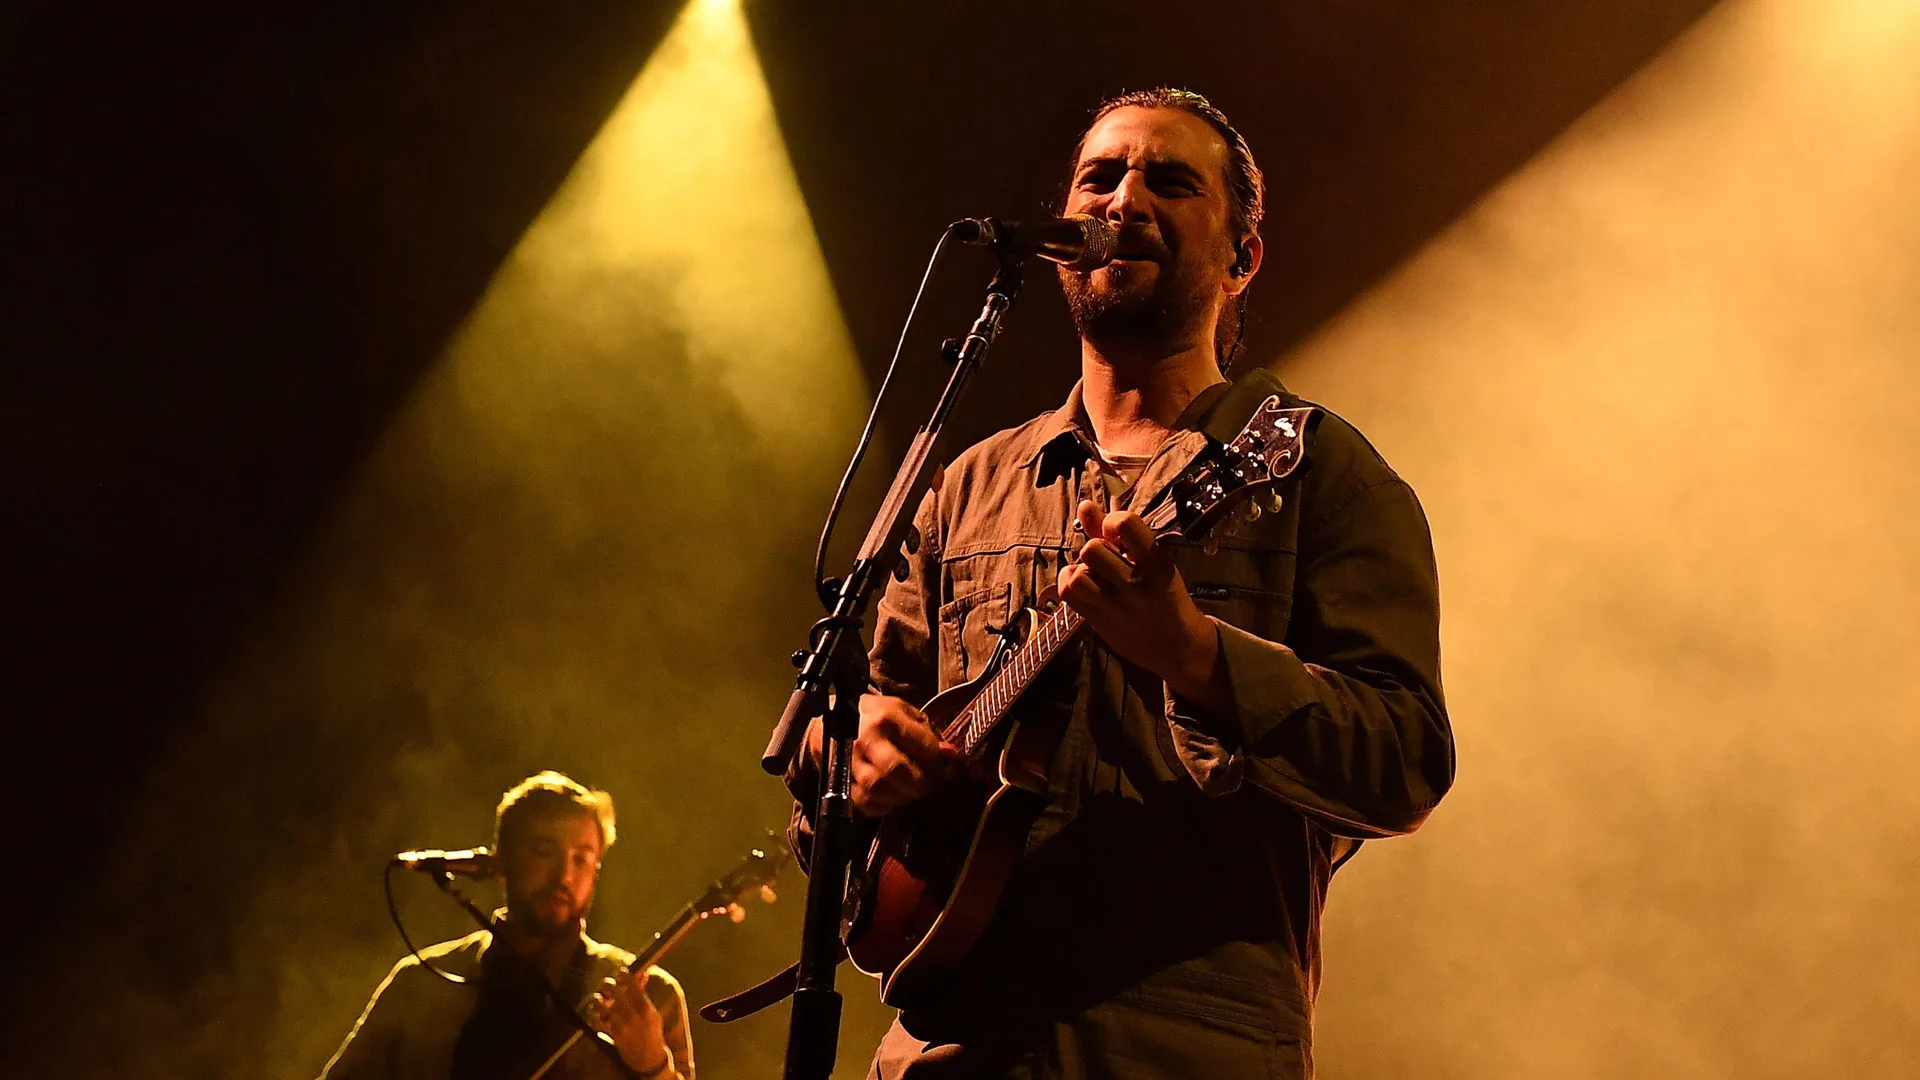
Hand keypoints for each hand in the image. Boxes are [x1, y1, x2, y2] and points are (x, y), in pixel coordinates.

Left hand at [592, 971, 669, 1076]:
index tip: (620, 973)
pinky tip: (595, 1013)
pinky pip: (597, 1022)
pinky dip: (593, 1016)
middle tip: (606, 984)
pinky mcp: (613, 1036)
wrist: (650, 1058)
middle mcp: (634, 1016)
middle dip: (608, 985)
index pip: (632, 985)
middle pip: (615, 992)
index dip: (623, 975)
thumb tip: (642, 973)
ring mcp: (623, 1027)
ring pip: (602, 1006)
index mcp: (646, 1009)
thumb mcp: (652, 1013)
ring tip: (599, 998)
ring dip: (598, 999)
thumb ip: (644, 993)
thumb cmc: (651, 1032)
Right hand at [808, 693, 960, 815]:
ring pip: (878, 789)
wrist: (837, 722)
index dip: (940, 763)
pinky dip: (883, 806)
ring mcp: (850, 761)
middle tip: (929, 785)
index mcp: (886, 717)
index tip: (949, 770)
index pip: (921, 746)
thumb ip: (929, 734)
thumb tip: (951, 755)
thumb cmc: (879, 717)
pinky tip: (892, 798)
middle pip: (897, 770)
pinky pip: (864, 802)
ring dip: (902, 796)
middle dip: (921, 783)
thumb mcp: (905, 713)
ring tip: (911, 791)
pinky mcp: (841, 781)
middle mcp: (866, 739)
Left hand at [1058, 499, 1226, 709]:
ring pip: (1078, 574)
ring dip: (1082, 570)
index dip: (1111, 522)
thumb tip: (1085, 505)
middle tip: (1107, 560)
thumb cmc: (1163, 595)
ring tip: (1095, 575)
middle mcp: (1136, 583)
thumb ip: (1116, 534)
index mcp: (1156, 563)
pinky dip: (1069, 583)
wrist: (1177, 646)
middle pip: (1092, 549)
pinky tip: (1084, 585)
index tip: (1116, 534)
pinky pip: (1068, 592)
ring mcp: (1117, 606)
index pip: (1125, 524)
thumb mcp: (1152, 562)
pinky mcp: (1100, 621)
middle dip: (1094, 548)